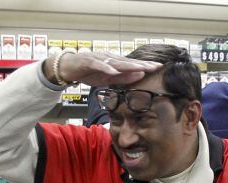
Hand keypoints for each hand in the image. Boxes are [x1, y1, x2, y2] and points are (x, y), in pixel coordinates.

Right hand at [44, 52, 160, 86]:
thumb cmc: (89, 72)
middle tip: (156, 66)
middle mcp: (109, 59)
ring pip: (116, 62)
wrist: (68, 67)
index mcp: (115, 63)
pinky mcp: (89, 61)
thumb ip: (123, 78)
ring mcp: (100, 59)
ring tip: (140, 68)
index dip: (145, 66)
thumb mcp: (108, 78)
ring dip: (129, 65)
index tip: (158, 68)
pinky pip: (99, 65)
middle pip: (128, 62)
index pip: (133, 65)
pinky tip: (114, 71)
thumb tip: (140, 75)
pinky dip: (107, 68)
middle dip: (142, 64)